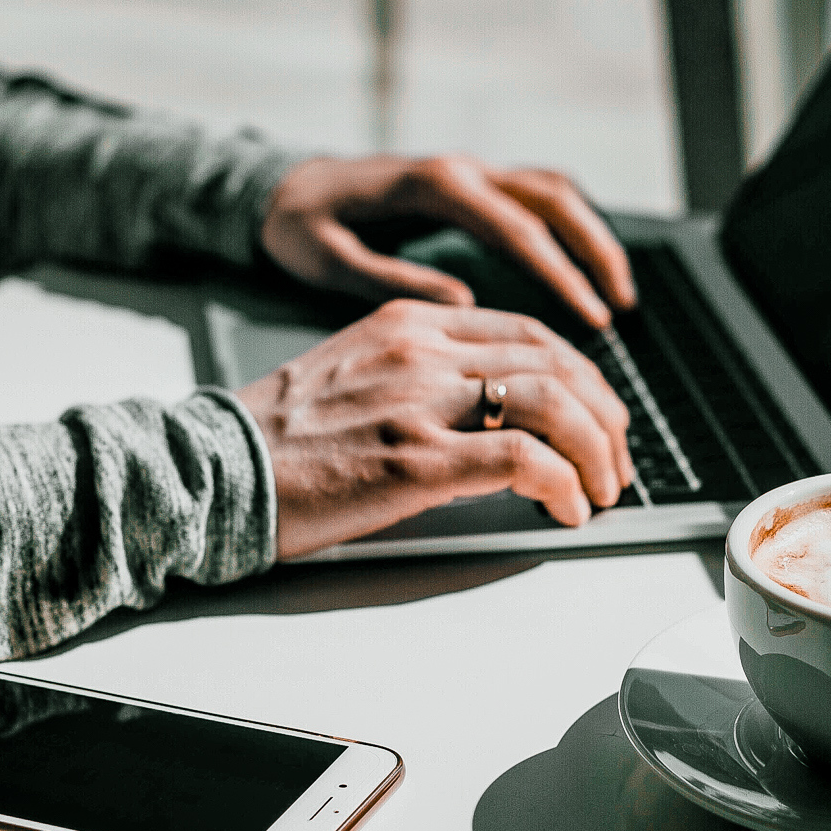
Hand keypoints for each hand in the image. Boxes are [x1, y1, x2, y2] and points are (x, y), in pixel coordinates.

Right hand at [235, 299, 634, 560]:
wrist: (213, 470)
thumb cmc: (280, 439)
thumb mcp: (357, 373)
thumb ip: (425, 374)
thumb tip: (497, 411)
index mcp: (410, 322)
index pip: (530, 333)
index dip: (584, 375)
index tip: (600, 414)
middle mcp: (422, 350)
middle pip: (558, 361)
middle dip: (606, 414)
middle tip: (617, 458)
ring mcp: (420, 402)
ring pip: (554, 401)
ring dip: (597, 450)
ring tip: (605, 487)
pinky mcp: (415, 460)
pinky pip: (523, 458)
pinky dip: (564, 484)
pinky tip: (568, 508)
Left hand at [260, 154, 637, 329]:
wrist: (280, 186)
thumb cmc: (297, 224)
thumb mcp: (325, 256)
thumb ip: (391, 276)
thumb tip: (465, 299)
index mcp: (432, 186)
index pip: (518, 228)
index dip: (561, 273)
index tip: (592, 317)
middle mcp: (461, 170)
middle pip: (554, 198)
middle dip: (595, 249)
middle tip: (620, 305)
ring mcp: (470, 173)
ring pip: (553, 192)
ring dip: (591, 236)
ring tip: (617, 293)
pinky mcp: (470, 187)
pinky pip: (536, 199)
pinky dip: (569, 230)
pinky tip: (582, 270)